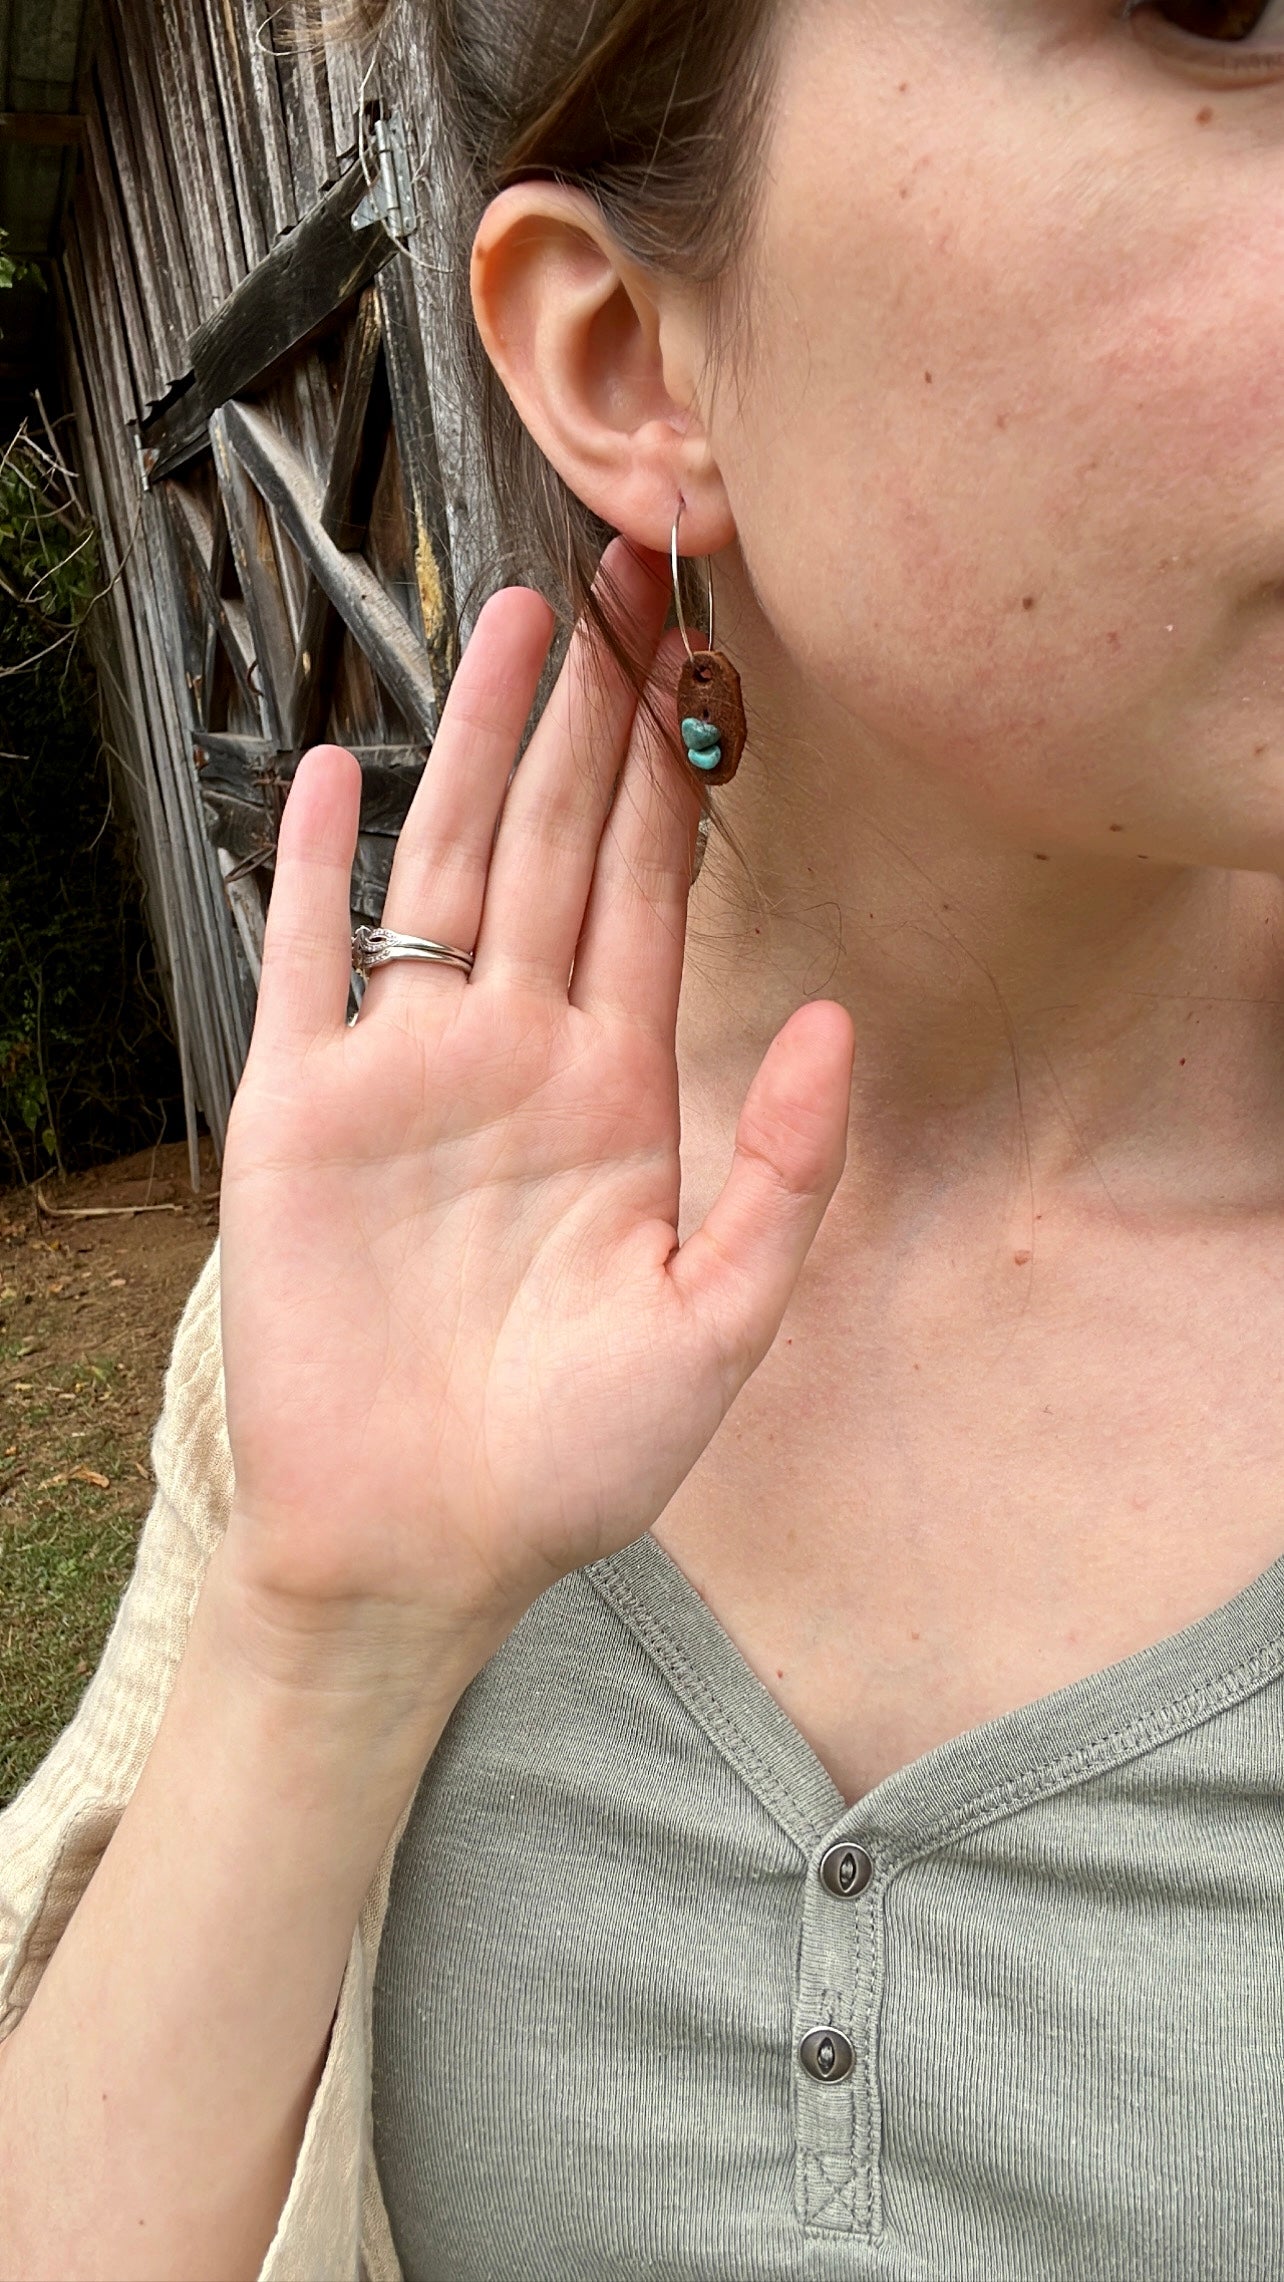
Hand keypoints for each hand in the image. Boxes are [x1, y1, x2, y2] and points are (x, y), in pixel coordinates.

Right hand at [217, 539, 853, 1673]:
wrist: (421, 1546)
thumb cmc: (573, 1459)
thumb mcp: (717, 1323)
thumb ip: (779, 1171)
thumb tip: (829, 1022)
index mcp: (615, 1090)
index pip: (648, 891)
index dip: (676, 771)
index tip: (704, 654)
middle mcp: (513, 1055)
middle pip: (555, 842)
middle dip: (592, 710)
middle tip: (622, 572)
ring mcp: (405, 1073)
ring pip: (445, 868)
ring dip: (477, 745)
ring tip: (512, 621)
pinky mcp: (301, 1112)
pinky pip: (308, 964)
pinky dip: (319, 870)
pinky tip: (346, 772)